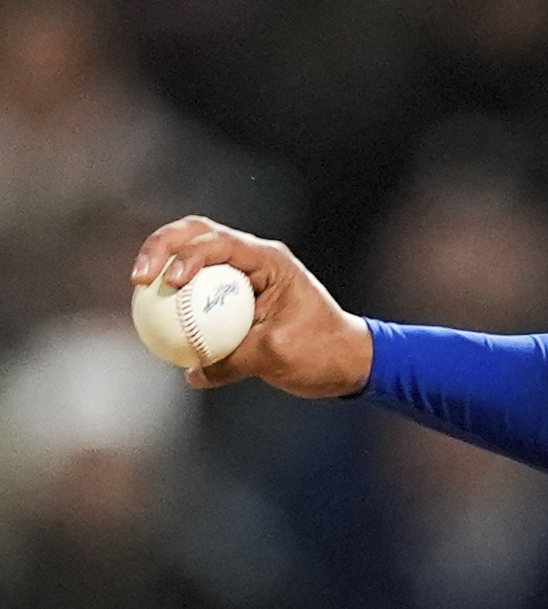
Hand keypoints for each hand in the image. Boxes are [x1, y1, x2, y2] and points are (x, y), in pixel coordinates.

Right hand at [131, 217, 372, 397]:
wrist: (348, 361)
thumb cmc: (322, 353)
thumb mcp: (276, 356)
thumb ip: (232, 360)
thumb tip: (191, 373)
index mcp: (269, 261)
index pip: (218, 243)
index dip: (186, 257)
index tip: (170, 284)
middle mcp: (254, 259)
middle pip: (196, 235)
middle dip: (161, 247)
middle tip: (139, 277)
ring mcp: (243, 275)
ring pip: (192, 257)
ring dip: (163, 267)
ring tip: (138, 288)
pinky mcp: (236, 296)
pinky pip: (199, 292)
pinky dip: (175, 298)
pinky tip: (152, 317)